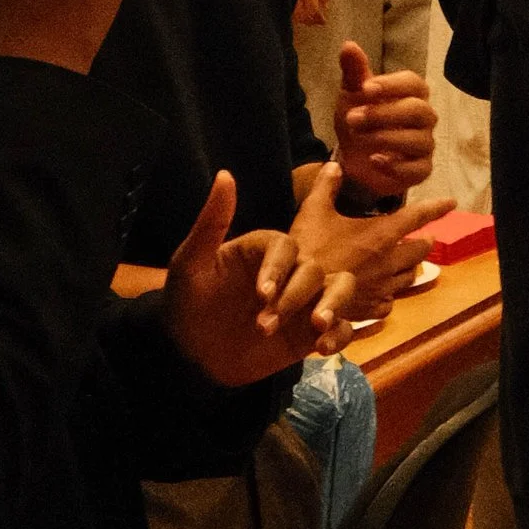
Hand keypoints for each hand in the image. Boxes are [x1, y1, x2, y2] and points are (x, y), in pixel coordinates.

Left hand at [162, 173, 342, 384]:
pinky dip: (341, 335)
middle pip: (314, 269)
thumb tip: (225, 175)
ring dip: (334, 305)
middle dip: (295, 297)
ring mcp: (303, 302)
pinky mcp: (310, 333)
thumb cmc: (187, 302)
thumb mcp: (190, 263)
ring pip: (340, 288)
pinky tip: (322, 349)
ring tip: (318, 328)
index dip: (278, 268)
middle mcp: (289, 272)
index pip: (286, 246)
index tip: (261, 294)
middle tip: (263, 327)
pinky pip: (342, 327)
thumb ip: (211, 221)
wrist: (188, 354)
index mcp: (264, 250)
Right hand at [262, 159, 452, 331]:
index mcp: (380, 235)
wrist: (293, 295)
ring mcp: (381, 288)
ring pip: (409, 277)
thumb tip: (334, 165)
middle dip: (423, 242)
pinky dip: (389, 293)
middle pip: (420, 250)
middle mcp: (388, 262)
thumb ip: (326, 186)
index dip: (436, 207)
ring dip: (409, 266)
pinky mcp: (370, 309)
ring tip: (404, 261)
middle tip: (422, 237)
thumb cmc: (306, 250)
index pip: (417, 217)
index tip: (451, 203)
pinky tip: (381, 290)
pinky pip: (390, 301)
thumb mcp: (313, 211)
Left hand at [330, 43, 436, 200]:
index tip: (365, 89)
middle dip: (384, 114)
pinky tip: (375, 160)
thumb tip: (348, 45)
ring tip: (359, 139)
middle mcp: (424, 117)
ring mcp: (425, 144)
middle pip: (418, 110)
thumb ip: (354, 72)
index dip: (391, 85)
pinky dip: (396, 165)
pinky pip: (418, 168)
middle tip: (352, 118)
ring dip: (386, 138)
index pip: (413, 83)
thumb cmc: (359, 119)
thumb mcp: (351, 94)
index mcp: (412, 93)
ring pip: (418, 139)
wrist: (353, 159)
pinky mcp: (421, 170)